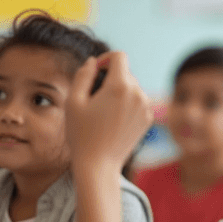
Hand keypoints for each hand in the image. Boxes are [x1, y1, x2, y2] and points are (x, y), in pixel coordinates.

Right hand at [66, 51, 151, 173]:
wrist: (99, 165)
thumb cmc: (82, 134)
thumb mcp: (74, 101)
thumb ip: (83, 75)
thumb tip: (93, 62)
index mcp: (120, 86)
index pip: (119, 56)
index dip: (105, 59)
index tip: (95, 72)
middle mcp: (138, 93)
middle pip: (126, 73)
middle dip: (110, 79)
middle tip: (94, 98)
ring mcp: (146, 107)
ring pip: (132, 87)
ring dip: (119, 92)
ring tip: (103, 112)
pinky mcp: (148, 119)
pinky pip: (138, 101)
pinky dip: (127, 104)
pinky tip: (113, 120)